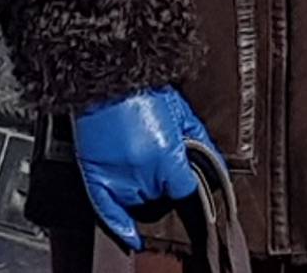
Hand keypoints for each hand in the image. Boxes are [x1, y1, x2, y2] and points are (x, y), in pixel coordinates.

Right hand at [71, 87, 211, 250]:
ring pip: (138, 200)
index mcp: (166, 152)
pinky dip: (118, 224)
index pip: (185, 190)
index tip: (189, 183)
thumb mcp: (180, 111)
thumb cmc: (144, 85)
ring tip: (143, 165)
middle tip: (160, 159)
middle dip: (164, 181)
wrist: (107, 72)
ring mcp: (117, 173)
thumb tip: (211, 161)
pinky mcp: (94, 172)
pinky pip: (106, 209)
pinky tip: (129, 234)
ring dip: (144, 189)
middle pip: (161, 196)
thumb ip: (198, 140)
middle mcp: (142, 169)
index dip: (190, 186)